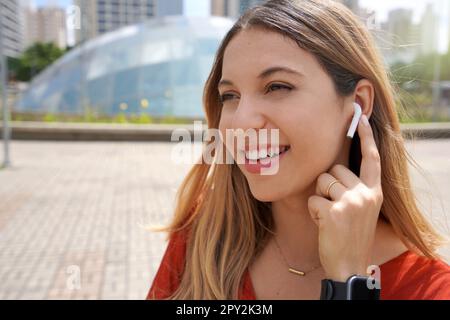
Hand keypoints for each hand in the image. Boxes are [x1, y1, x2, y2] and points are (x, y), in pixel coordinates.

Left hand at [307, 114, 382, 281]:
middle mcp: (366, 194)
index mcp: (374, 192)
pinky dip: (312, 211)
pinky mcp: (335, 211)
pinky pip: (312, 199)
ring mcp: (352, 202)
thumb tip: (334, 169)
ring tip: (329, 216)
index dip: (366, 138)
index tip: (361, 118)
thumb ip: (354, 188)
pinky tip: (323, 224)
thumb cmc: (350, 235)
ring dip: (319, 198)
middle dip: (327, 185)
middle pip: (334, 170)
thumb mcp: (361, 209)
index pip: (371, 159)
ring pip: (322, 182)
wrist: (349, 265)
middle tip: (334, 207)